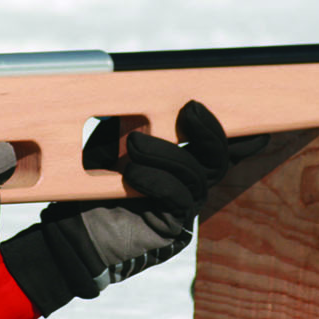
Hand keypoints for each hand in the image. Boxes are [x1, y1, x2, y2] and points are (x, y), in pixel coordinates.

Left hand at [2, 100, 266, 314]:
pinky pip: (178, 199)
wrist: (75, 223)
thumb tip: (149, 94)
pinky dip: (157, 181)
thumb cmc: (93, 175)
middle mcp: (189, 180)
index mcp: (181, 157)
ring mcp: (184, 203)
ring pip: (197, 175)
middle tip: (191, 110)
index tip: (243, 111)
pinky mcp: (173, 224)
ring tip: (134, 143)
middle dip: (209, 131)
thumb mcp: (112, 137)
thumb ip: (135, 118)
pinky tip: (133, 173)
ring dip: (167, 154)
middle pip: (218, 158)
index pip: (214, 143)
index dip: (235, 130)